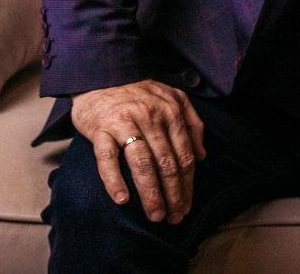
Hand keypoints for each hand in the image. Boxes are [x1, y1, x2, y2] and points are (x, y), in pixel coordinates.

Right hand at [69, 79, 207, 224]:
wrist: (97, 80)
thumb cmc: (136, 96)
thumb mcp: (169, 98)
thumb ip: (191, 121)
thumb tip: (202, 155)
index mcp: (170, 109)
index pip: (184, 155)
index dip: (187, 184)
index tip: (186, 206)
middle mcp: (150, 114)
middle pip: (166, 162)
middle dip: (173, 194)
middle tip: (174, 218)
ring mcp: (125, 121)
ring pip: (142, 163)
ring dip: (151, 193)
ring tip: (155, 215)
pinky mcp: (101, 128)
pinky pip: (107, 158)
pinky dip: (114, 180)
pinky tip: (121, 199)